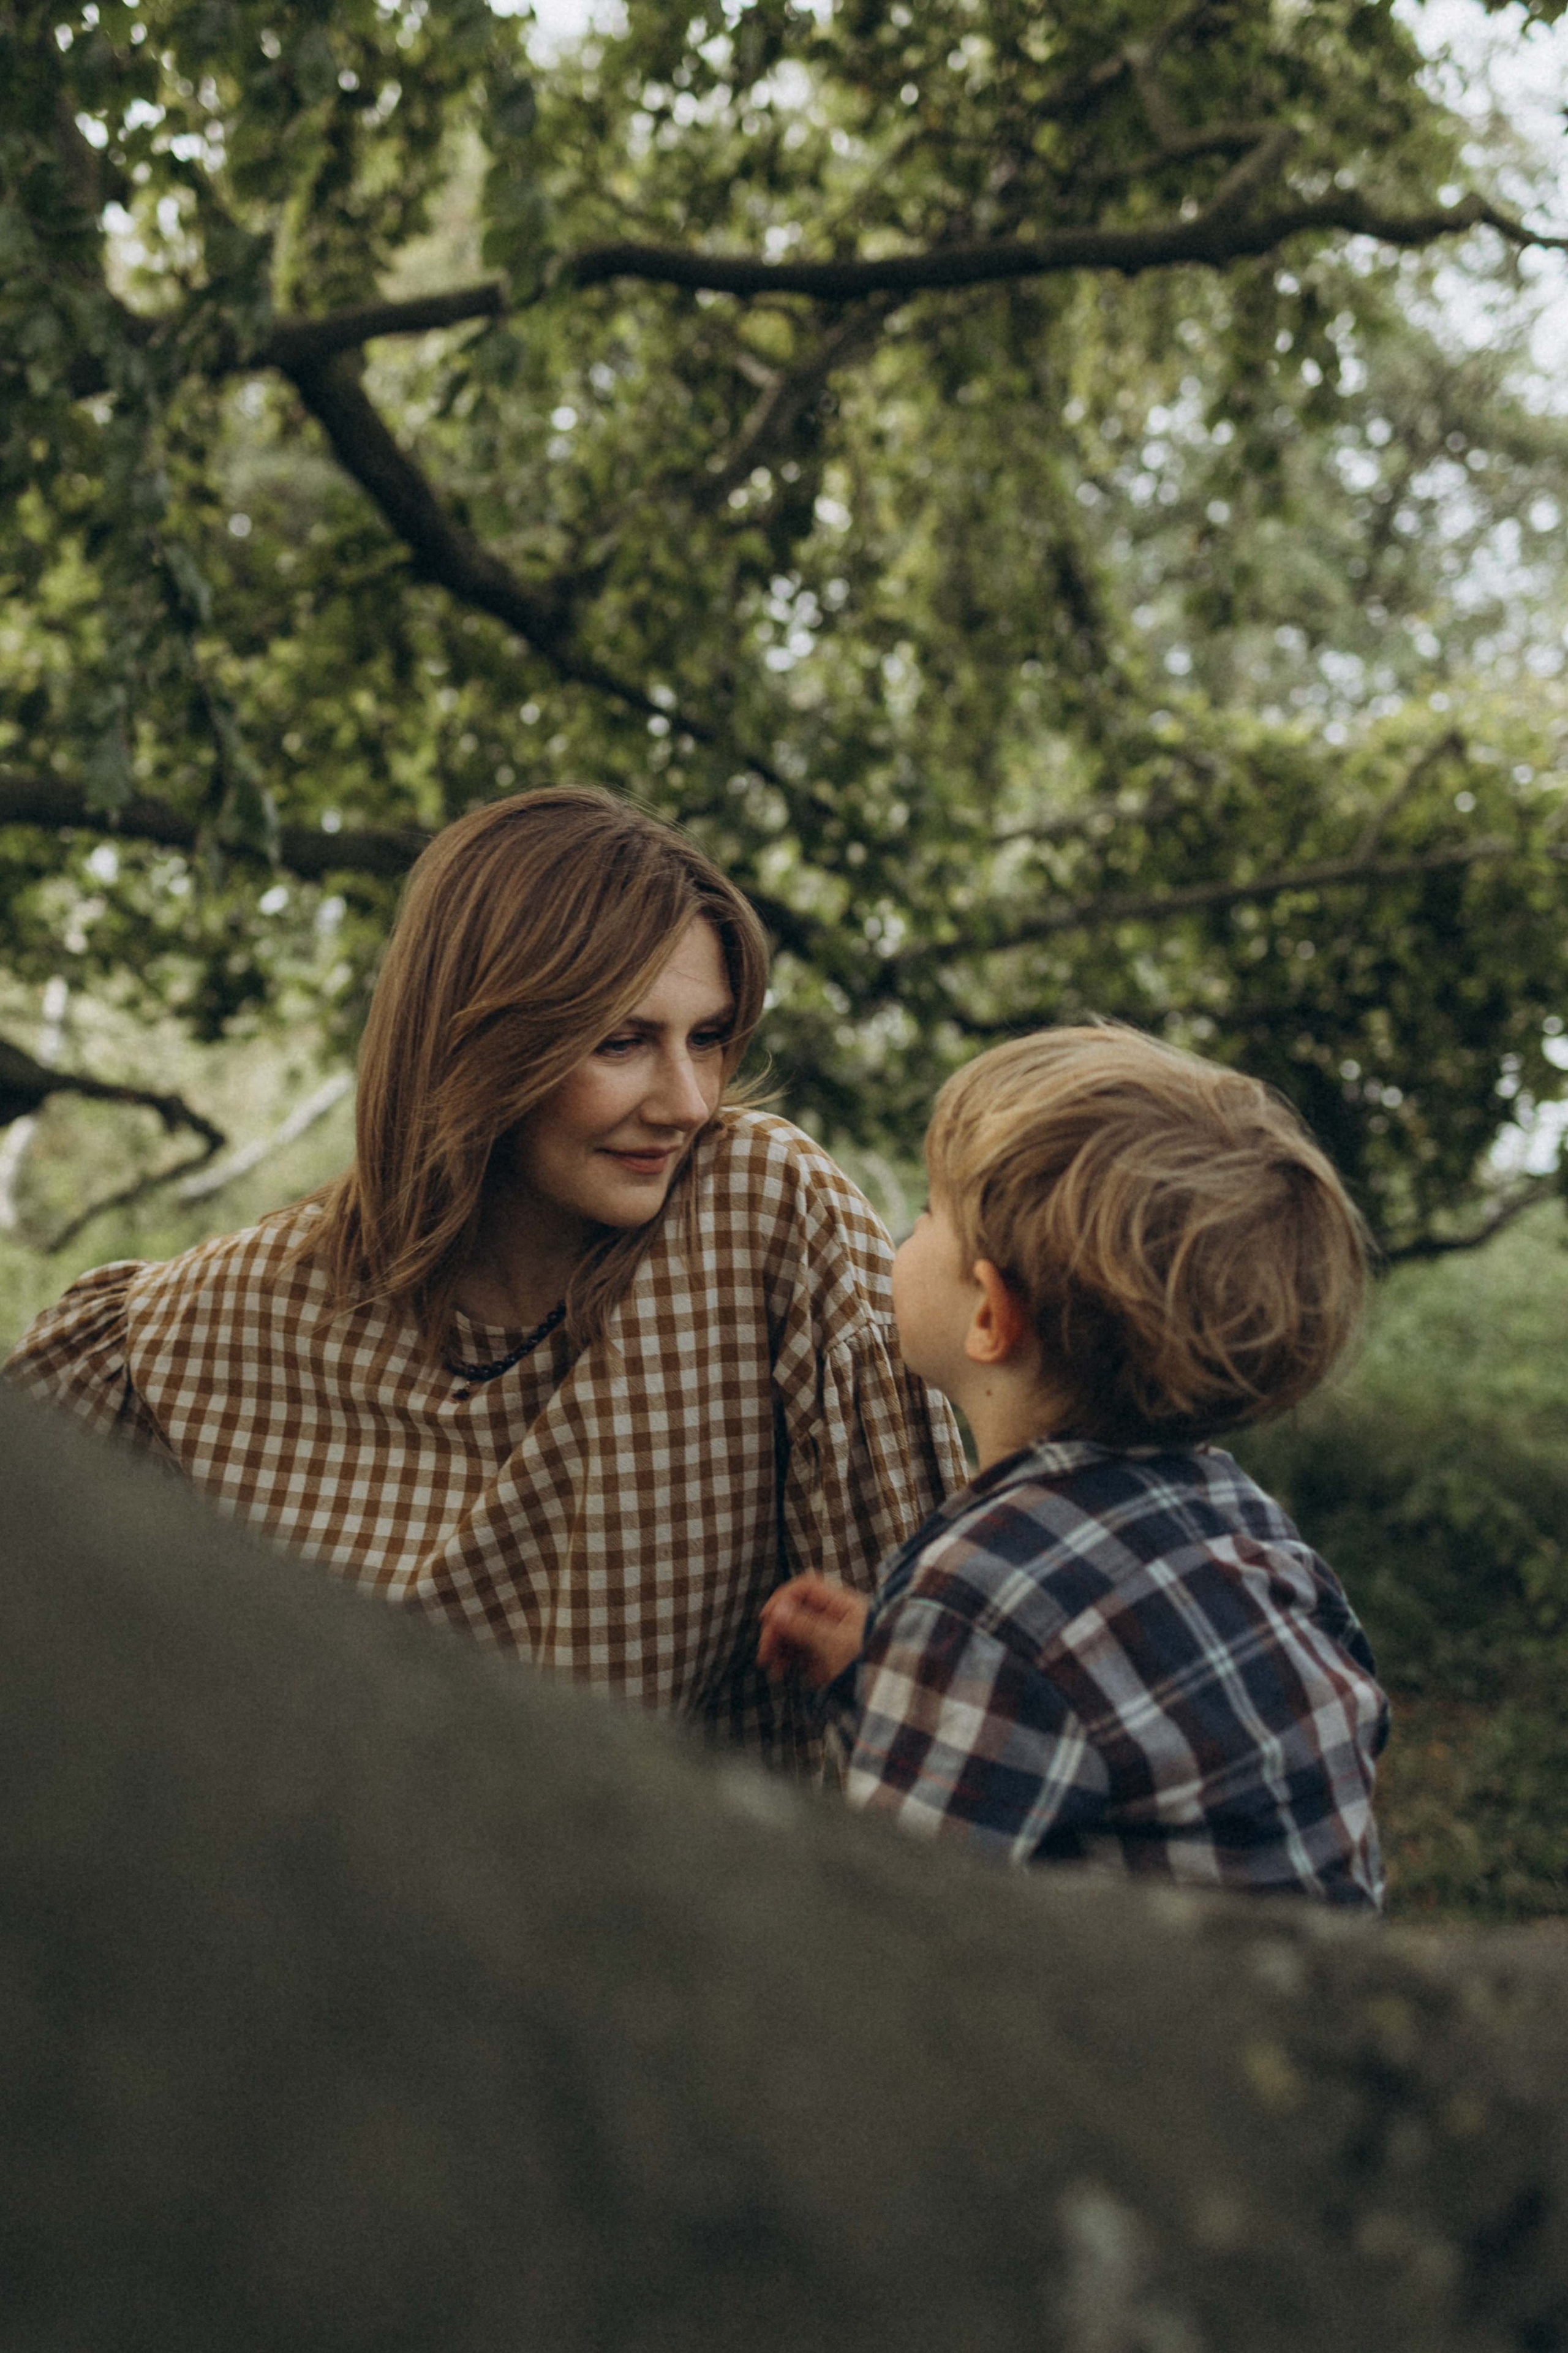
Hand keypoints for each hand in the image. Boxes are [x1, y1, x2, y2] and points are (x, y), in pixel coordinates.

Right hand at [757, 1574, 868, 1689]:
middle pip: (797, 1612)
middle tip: (765, 1654)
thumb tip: (777, 1610)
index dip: (783, 1598)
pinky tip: (787, 1674)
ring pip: (797, 1634)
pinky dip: (792, 1661)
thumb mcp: (835, 1644)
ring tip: (775, 1671)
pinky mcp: (829, 1657)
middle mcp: (837, 1617)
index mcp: (843, 1605)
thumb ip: (805, 1626)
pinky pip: (804, 1652)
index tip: (766, 1619)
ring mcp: (832, 1637)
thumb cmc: (871, 1663)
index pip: (806, 1588)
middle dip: (778, 1631)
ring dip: (782, 1649)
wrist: (891, 1694)